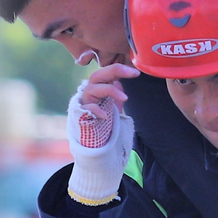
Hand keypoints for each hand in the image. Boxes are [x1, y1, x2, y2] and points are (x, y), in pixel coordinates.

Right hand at [66, 65, 139, 205]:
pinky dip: (96, 110)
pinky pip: (87, 108)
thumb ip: (116, 95)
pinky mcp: (80, 116)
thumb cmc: (103, 127)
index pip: (107, 73)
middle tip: (133, 74)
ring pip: (93, 88)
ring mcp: (83, 104)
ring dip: (110, 91)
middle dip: (116, 71)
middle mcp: (89, 93)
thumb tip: (121, 82)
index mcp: (98, 89)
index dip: (121, 69)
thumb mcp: (114, 109)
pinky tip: (105, 116)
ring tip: (124, 98)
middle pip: (98, 75)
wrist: (93, 149)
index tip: (136, 72)